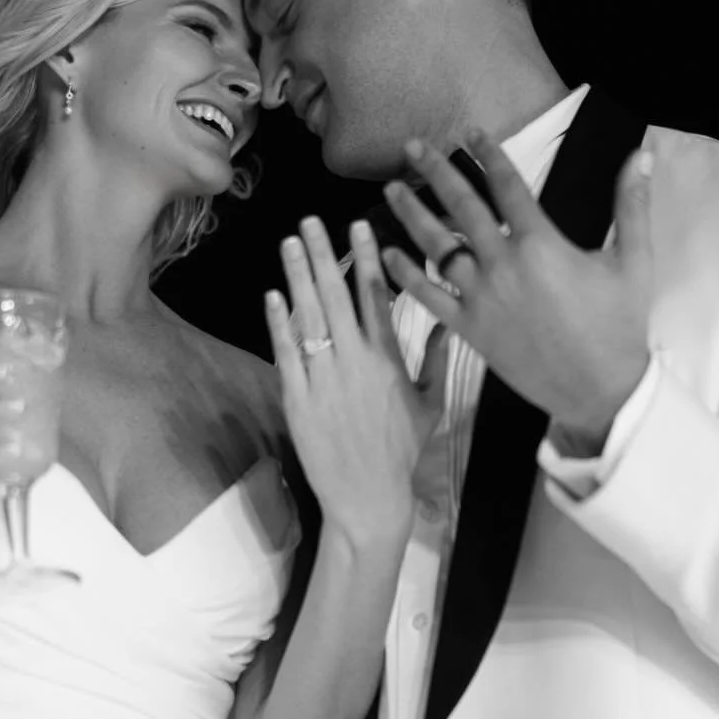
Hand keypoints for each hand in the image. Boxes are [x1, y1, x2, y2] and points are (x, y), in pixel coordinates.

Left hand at [265, 214, 448, 548]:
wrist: (368, 497)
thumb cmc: (400, 452)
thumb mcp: (429, 405)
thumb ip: (433, 360)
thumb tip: (446, 323)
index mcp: (389, 361)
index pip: (376, 297)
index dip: (366, 259)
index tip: (358, 227)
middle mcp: (356, 363)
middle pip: (337, 297)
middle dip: (323, 255)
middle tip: (310, 221)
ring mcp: (324, 380)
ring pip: (309, 318)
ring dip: (297, 277)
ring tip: (288, 243)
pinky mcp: (298, 400)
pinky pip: (285, 354)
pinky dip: (278, 323)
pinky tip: (272, 295)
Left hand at [380, 130, 653, 441]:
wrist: (600, 390)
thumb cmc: (619, 326)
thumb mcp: (633, 262)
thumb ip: (632, 205)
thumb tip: (641, 155)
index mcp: (540, 244)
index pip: (507, 186)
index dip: (488, 154)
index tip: (471, 133)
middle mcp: (503, 265)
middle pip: (462, 206)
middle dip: (436, 172)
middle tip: (412, 146)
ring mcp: (482, 297)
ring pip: (437, 247)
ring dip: (411, 215)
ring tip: (391, 189)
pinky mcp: (470, 329)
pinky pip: (429, 298)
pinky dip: (407, 276)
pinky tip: (390, 253)